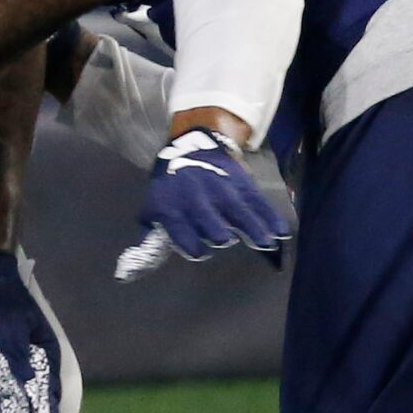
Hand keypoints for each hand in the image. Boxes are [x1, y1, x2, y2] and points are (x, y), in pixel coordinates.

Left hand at [115, 128, 291, 280]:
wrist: (194, 144)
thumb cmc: (172, 184)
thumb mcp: (153, 205)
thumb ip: (149, 236)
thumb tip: (132, 267)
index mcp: (174, 209)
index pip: (186, 238)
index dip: (194, 248)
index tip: (200, 250)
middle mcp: (199, 201)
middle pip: (214, 229)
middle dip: (219, 236)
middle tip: (223, 237)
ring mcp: (222, 191)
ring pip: (240, 215)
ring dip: (254, 231)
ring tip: (265, 243)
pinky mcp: (241, 184)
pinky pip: (258, 203)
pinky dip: (270, 218)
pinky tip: (281, 233)